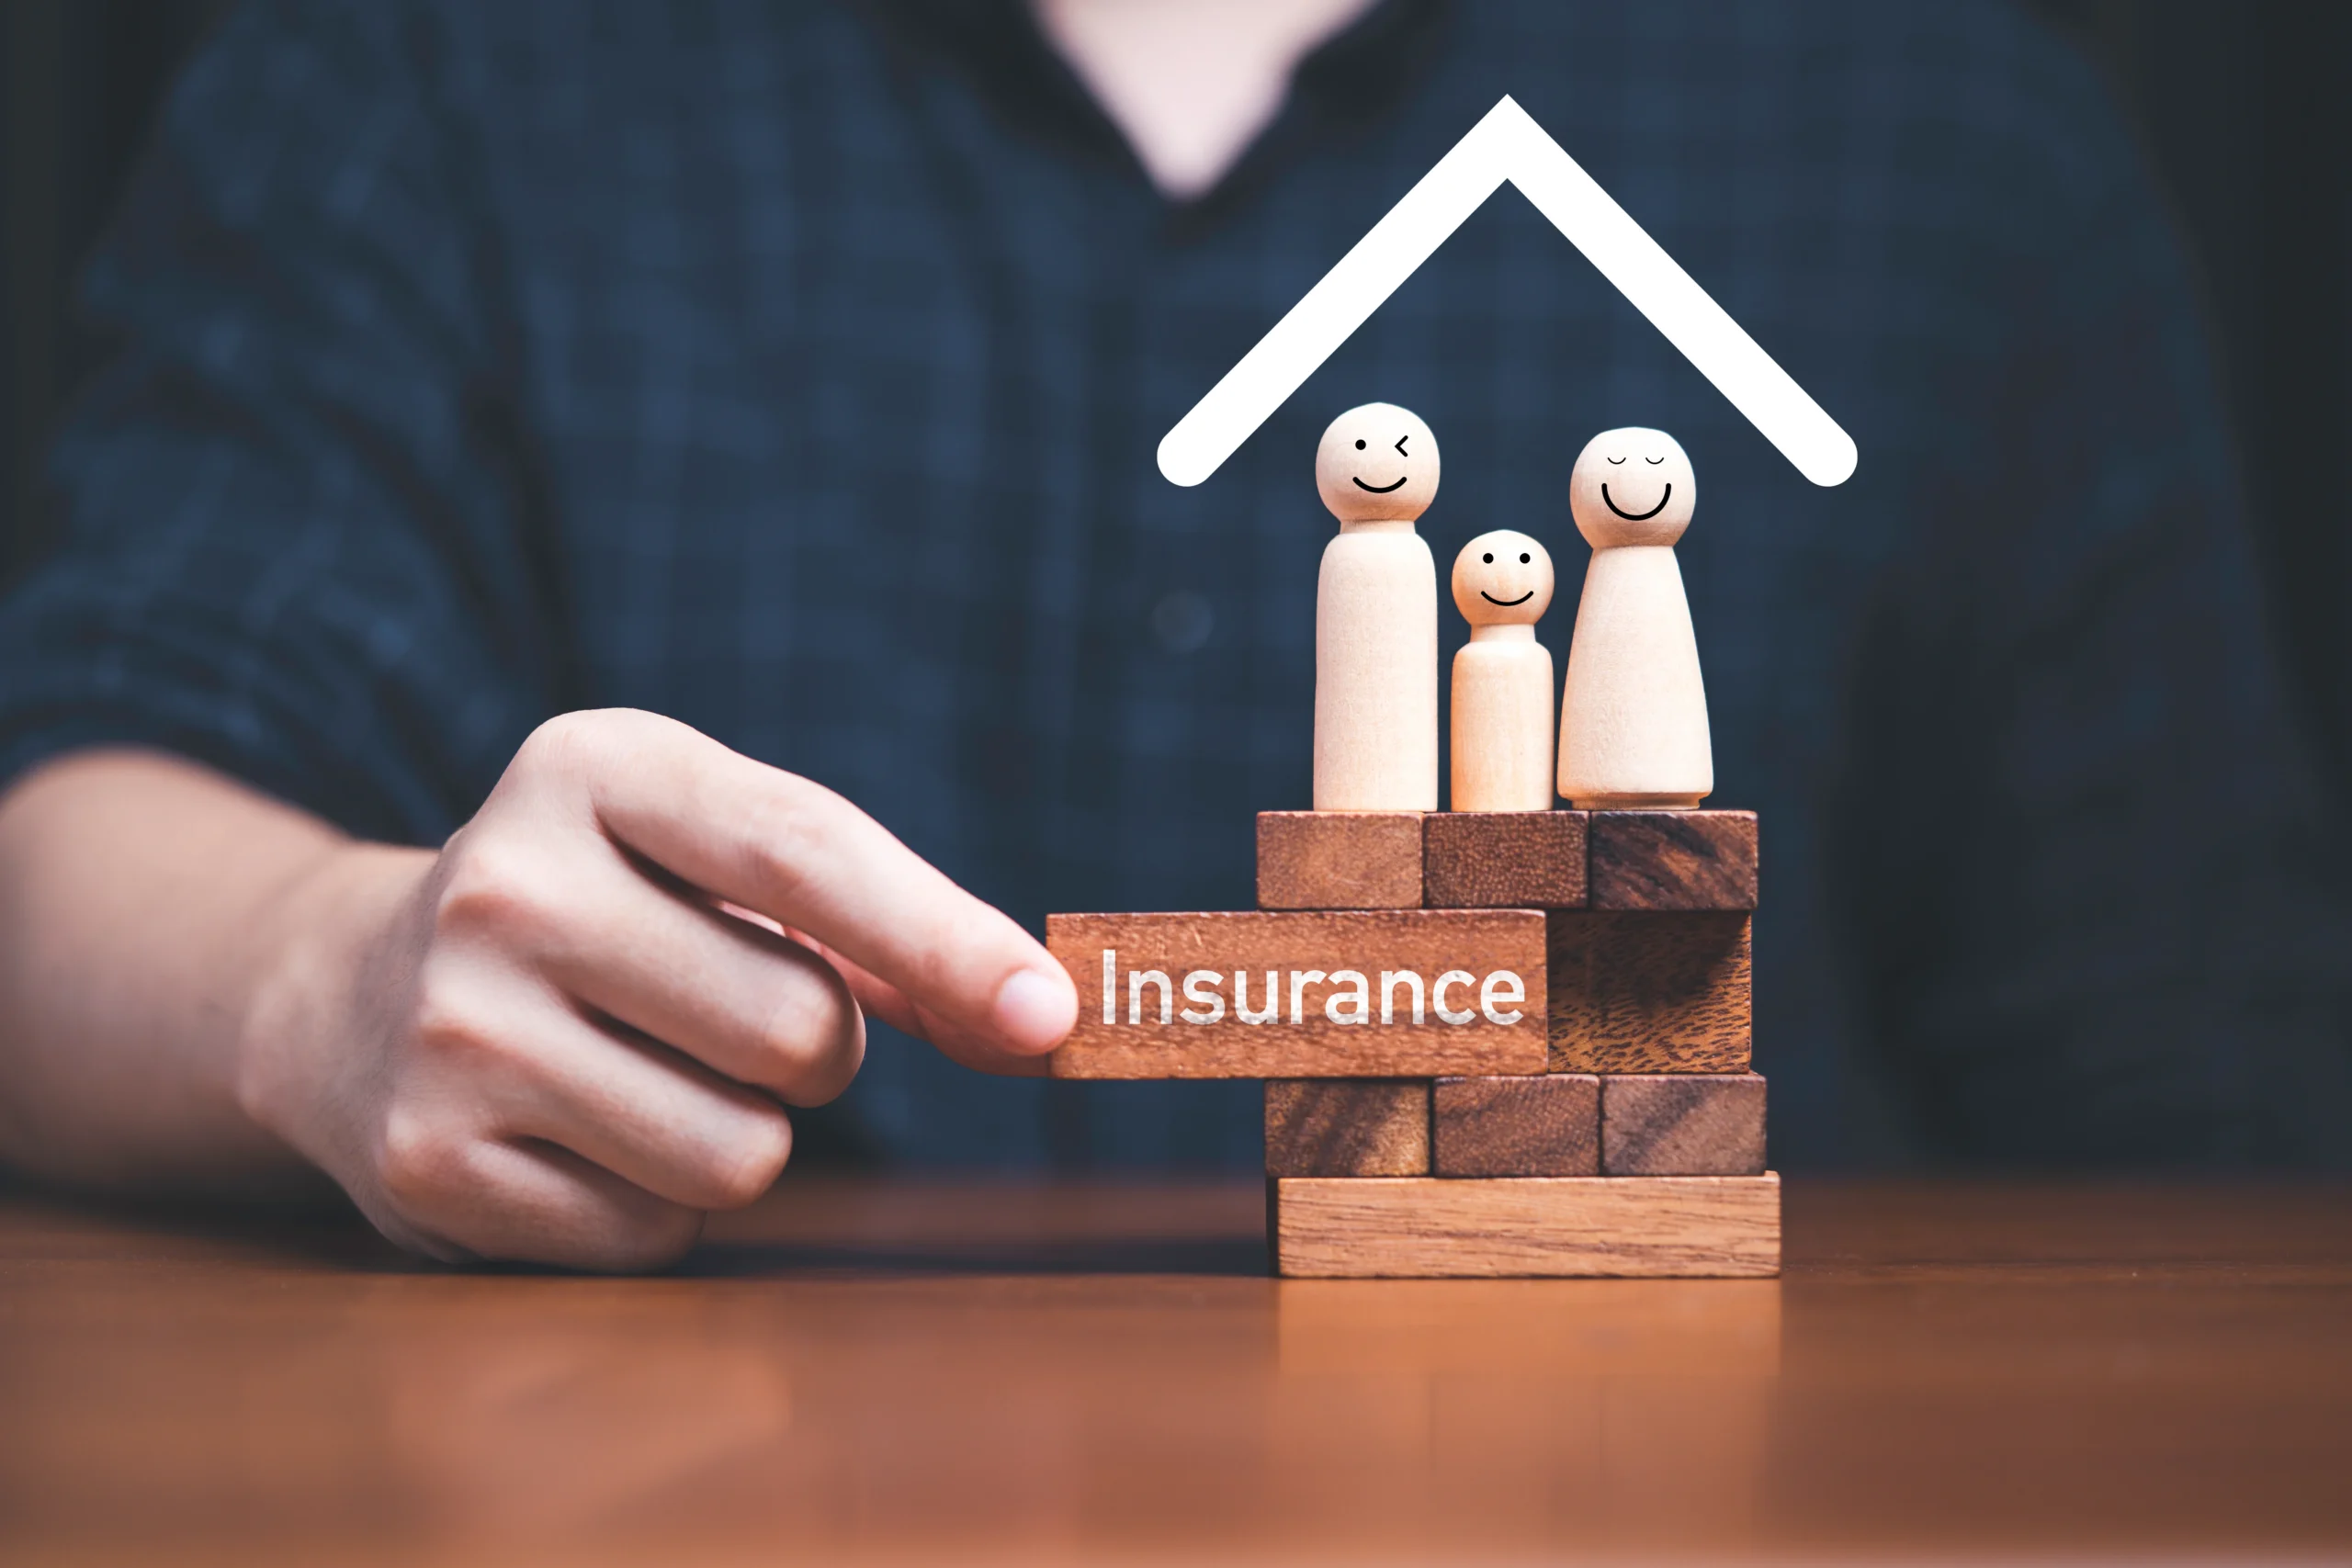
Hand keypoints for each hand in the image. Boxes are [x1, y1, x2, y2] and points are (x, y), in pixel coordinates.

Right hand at [237, 709, 1076, 1268]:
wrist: (352, 995)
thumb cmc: (612, 913)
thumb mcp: (720, 860)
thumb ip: (887, 927)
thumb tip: (1041, 1018)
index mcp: (594, 765)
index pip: (806, 853)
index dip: (945, 941)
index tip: (1049, 1014)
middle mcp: (507, 881)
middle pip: (801, 1029)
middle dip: (815, 1049)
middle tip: (725, 1014)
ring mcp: (453, 1027)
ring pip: (745, 1150)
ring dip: (744, 1133)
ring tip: (649, 1070)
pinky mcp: (428, 1161)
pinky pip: (659, 1228)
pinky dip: (660, 1199)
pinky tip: (580, 1133)